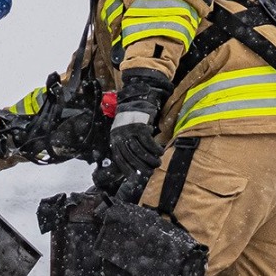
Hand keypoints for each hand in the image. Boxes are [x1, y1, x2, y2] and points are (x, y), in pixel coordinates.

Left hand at [108, 69, 169, 185]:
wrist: (135, 99)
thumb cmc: (131, 118)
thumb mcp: (123, 131)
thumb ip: (125, 144)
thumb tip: (132, 161)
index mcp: (115, 138)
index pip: (119, 158)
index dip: (126, 169)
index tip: (134, 177)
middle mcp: (120, 135)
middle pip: (131, 156)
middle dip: (141, 166)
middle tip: (150, 172)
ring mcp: (130, 131)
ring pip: (140, 150)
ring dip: (150, 159)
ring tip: (157, 163)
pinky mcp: (140, 126)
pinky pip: (148, 142)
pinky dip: (155, 148)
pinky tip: (160, 151)